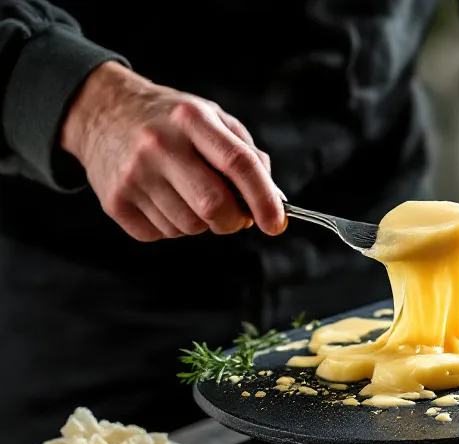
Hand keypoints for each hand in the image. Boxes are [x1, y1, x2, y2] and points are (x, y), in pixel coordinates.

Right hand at [61, 62, 284, 241]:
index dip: (264, 200)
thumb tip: (274, 200)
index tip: (276, 224)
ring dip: (200, 222)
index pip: (238, 164)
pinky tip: (162, 199)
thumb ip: (246, 154)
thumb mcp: (210, 118)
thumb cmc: (169, 121)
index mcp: (191, 118)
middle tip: (233, 215)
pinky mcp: (116, 201)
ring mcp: (133, 174)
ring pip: (190, 227)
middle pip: (214, 206)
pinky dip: (172, 226)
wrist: (100, 111)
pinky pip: (163, 235)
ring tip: (186, 194)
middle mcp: (159, 144)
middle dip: (233, 221)